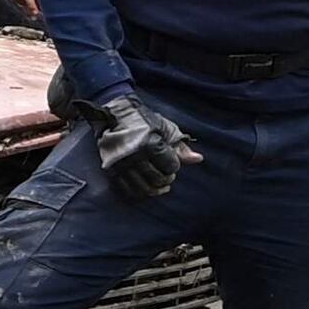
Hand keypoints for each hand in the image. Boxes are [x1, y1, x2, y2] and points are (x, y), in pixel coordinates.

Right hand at [87, 89, 195, 203]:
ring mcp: (121, 165)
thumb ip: (180, 146)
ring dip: (154, 190)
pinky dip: (138, 193)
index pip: (171, 167)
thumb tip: (198, 159)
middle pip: (157, 179)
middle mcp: (135, 157)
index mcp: (150, 144)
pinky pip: (126, 190)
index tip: (172, 163)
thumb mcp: (165, 128)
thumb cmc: (142, 120)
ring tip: (158, 184)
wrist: (112, 115)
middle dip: (166, 179)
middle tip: (166, 174)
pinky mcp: (111, 170)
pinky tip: (144, 188)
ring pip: (142, 188)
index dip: (174, 166)